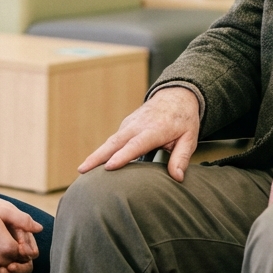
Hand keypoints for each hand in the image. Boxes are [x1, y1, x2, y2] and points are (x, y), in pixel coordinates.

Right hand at [0, 193, 42, 272]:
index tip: (21, 239)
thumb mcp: (3, 211)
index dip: (26, 249)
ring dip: (8, 268)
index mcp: (6, 247)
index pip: (25, 256)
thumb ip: (23, 221)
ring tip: (5, 254)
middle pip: (16, 268)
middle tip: (15, 247)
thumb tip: (39, 228)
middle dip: (19, 260)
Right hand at [78, 87, 200, 181]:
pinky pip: (113, 140)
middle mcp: (138, 125)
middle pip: (114, 142)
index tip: (109, 167)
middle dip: (97, 156)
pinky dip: (103, 151)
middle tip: (82, 169)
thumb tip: (177, 177)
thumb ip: (181, 158)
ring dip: (96, 154)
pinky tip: (95, 163)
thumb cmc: (184, 119)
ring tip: (83, 170)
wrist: (176, 95)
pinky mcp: (126, 125)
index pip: (136, 145)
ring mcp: (130, 124)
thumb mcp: (190, 138)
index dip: (122, 156)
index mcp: (154, 130)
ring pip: (110, 141)